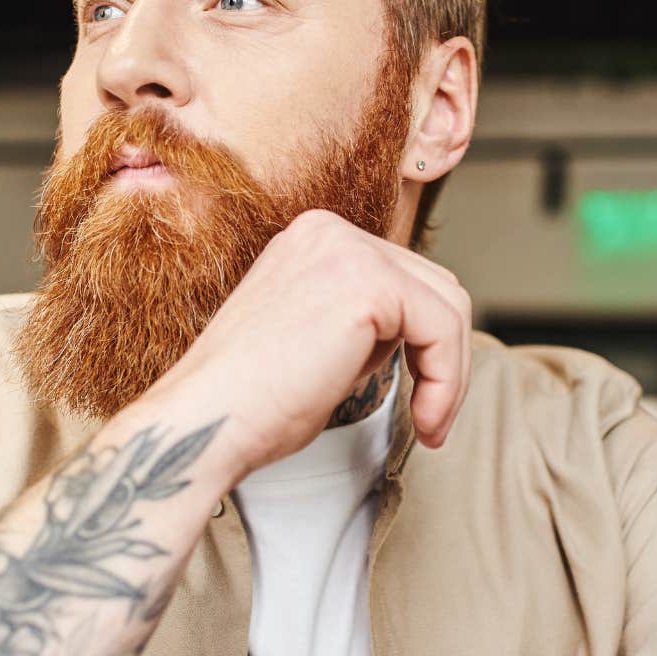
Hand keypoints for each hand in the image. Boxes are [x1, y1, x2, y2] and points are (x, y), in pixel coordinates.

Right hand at [141, 209, 472, 475]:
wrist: (206, 422)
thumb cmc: (247, 404)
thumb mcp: (315, 343)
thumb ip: (362, 324)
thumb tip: (419, 336)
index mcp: (312, 241)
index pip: (404, 279)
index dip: (425, 344)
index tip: (419, 401)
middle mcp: (329, 232)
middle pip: (435, 285)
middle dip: (445, 357)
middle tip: (432, 416)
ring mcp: (347, 249)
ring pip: (448, 307)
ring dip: (450, 374)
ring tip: (429, 423)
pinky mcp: (368, 283)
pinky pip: (444, 330)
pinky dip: (448, 381)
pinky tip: (425, 418)